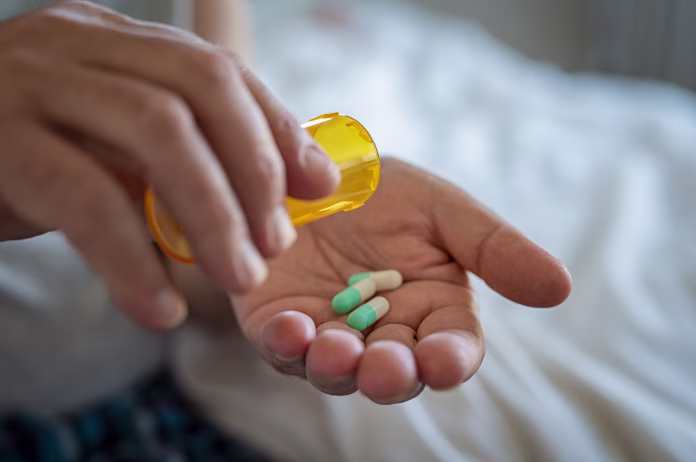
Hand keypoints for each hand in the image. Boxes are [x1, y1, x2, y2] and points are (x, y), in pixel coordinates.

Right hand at [0, 1, 338, 328]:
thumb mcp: (111, 146)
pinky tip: (158, 309)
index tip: (317, 188)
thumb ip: (186, 155)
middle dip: (254, 169)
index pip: (217, 69)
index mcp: (113, 41)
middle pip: (199, 87)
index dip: (278, 129)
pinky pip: (86, 199)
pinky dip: (133, 259)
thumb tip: (289, 187)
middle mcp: (76, 45)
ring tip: (238, 278)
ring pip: (157, 131)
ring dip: (213, 215)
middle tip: (275, 244)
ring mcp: (31, 83)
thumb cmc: (28, 160)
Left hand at [233, 158, 571, 403]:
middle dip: (391, 375)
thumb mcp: (442, 208)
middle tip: (387, 367)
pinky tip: (289, 329)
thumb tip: (560, 287)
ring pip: (337, 369)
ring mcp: (328, 333)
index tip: (442, 361)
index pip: (450, 348)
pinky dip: (285, 344)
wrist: (311, 170)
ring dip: (337, 367)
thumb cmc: (382, 190)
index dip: (448, 360)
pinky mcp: (278, 323)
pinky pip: (280, 346)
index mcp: (431, 308)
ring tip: (336, 349)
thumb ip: (493, 248)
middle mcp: (382, 332)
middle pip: (394, 371)